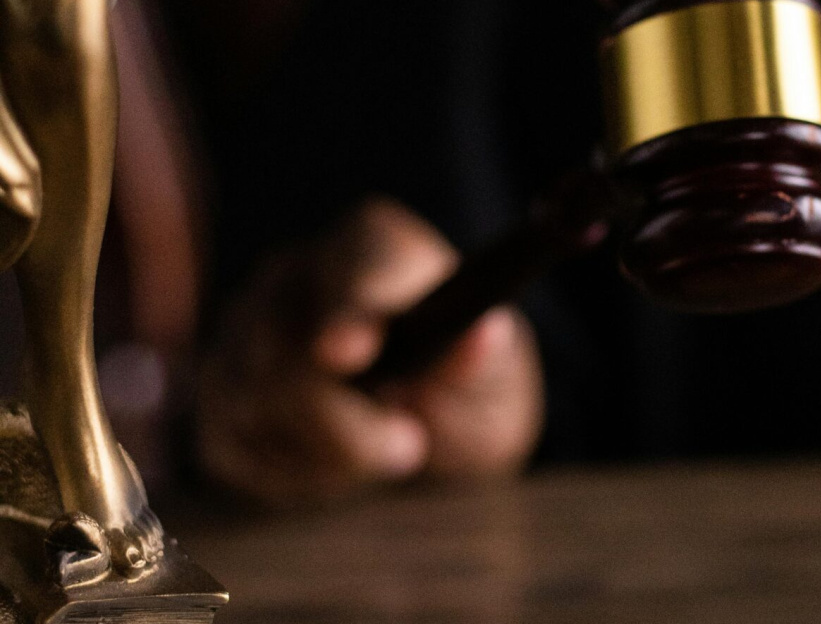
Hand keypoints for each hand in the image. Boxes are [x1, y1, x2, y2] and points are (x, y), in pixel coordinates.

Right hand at [197, 199, 543, 504]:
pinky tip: (339, 467)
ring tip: (387, 452)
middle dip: (346, 422)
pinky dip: (293, 474)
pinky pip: (234, 444)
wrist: (434, 425)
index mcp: (375, 246)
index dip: (347, 311)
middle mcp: (296, 276)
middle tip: (409, 447)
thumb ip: (484, 356)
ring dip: (327, 454)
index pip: (354, 266)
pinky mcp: (222, 393)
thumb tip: (486, 332)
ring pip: (253, 403)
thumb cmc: (466, 386)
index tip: (348, 355)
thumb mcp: (496, 377)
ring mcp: (245, 330)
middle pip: (286, 349)